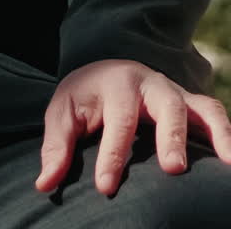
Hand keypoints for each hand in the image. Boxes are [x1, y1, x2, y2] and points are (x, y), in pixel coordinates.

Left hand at [36, 59, 230, 196]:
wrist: (105, 70)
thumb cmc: (84, 98)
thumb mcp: (63, 113)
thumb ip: (56, 146)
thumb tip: (45, 184)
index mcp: (116, 83)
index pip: (117, 120)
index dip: (113, 155)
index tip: (106, 187)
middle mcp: (150, 84)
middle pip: (166, 104)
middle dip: (171, 135)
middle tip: (173, 168)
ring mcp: (174, 93)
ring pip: (199, 107)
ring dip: (214, 133)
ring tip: (225, 163)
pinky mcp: (190, 105)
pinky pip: (213, 114)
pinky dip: (227, 134)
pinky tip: (230, 162)